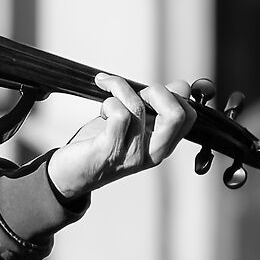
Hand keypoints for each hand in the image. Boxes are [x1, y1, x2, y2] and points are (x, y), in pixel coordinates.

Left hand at [45, 75, 192, 202]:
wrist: (69, 173)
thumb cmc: (100, 145)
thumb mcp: (134, 125)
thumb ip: (155, 108)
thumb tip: (181, 86)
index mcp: (162, 145)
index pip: (189, 115)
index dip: (173, 94)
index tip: (148, 92)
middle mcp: (152, 153)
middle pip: (178, 114)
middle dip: (156, 91)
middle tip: (133, 93)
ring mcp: (132, 154)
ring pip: (139, 106)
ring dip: (120, 90)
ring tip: (107, 97)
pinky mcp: (110, 150)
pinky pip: (119, 114)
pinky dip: (109, 102)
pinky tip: (102, 111)